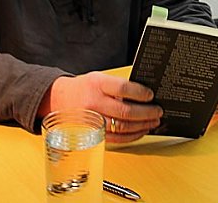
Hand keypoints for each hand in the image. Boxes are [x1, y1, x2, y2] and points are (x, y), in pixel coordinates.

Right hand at [42, 72, 162, 142]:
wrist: (60, 99)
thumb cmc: (83, 88)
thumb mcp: (98, 78)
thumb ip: (117, 85)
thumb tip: (143, 94)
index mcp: (96, 84)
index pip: (123, 88)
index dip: (140, 93)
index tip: (150, 95)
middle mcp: (94, 103)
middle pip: (125, 111)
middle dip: (146, 112)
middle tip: (157, 111)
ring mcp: (93, 120)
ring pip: (123, 127)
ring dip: (142, 125)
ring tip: (153, 122)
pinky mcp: (94, 133)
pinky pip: (117, 138)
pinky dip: (132, 136)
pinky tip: (141, 131)